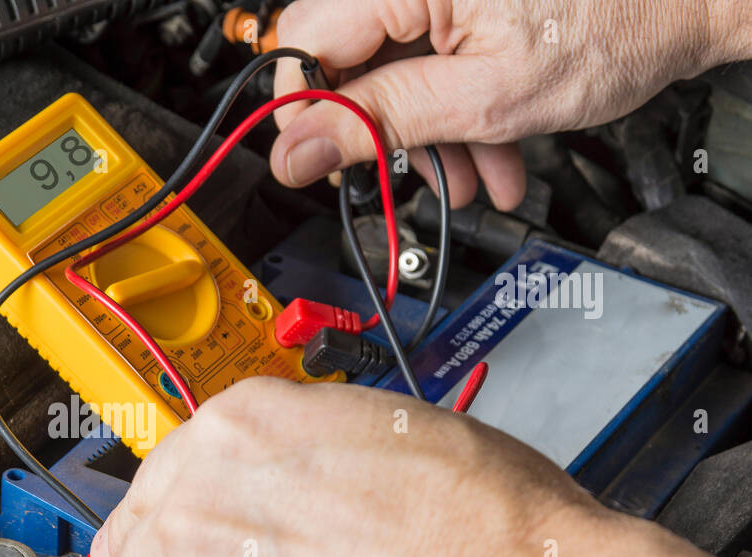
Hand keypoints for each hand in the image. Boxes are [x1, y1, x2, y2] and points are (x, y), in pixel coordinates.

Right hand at [269, 0, 751, 209]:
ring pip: (392, 65)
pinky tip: (488, 150)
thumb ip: (378, 124)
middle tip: (409, 175)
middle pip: (347, 57)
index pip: (302, 44)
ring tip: (473, 175)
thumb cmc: (616, 26)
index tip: (334, 160)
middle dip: (381, 129)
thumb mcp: (484, 98)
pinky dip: (453, 105)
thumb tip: (296, 154)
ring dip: (426, 130)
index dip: (309, 113)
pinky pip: (430, 53)